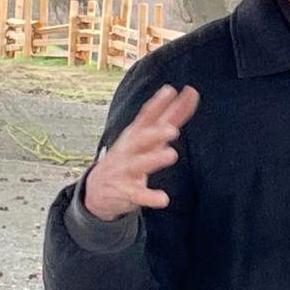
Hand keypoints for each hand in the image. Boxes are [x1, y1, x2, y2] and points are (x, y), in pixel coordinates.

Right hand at [85, 85, 199, 221]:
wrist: (97, 189)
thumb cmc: (130, 155)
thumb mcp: (147, 135)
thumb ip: (171, 116)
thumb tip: (192, 93)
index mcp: (136, 134)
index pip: (147, 116)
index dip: (157, 104)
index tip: (170, 90)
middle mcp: (130, 149)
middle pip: (141, 139)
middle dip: (155, 134)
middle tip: (172, 130)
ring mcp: (126, 170)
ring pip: (140, 164)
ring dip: (154, 159)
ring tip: (171, 155)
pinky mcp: (126, 191)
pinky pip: (138, 195)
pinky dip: (150, 197)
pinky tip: (163, 199)